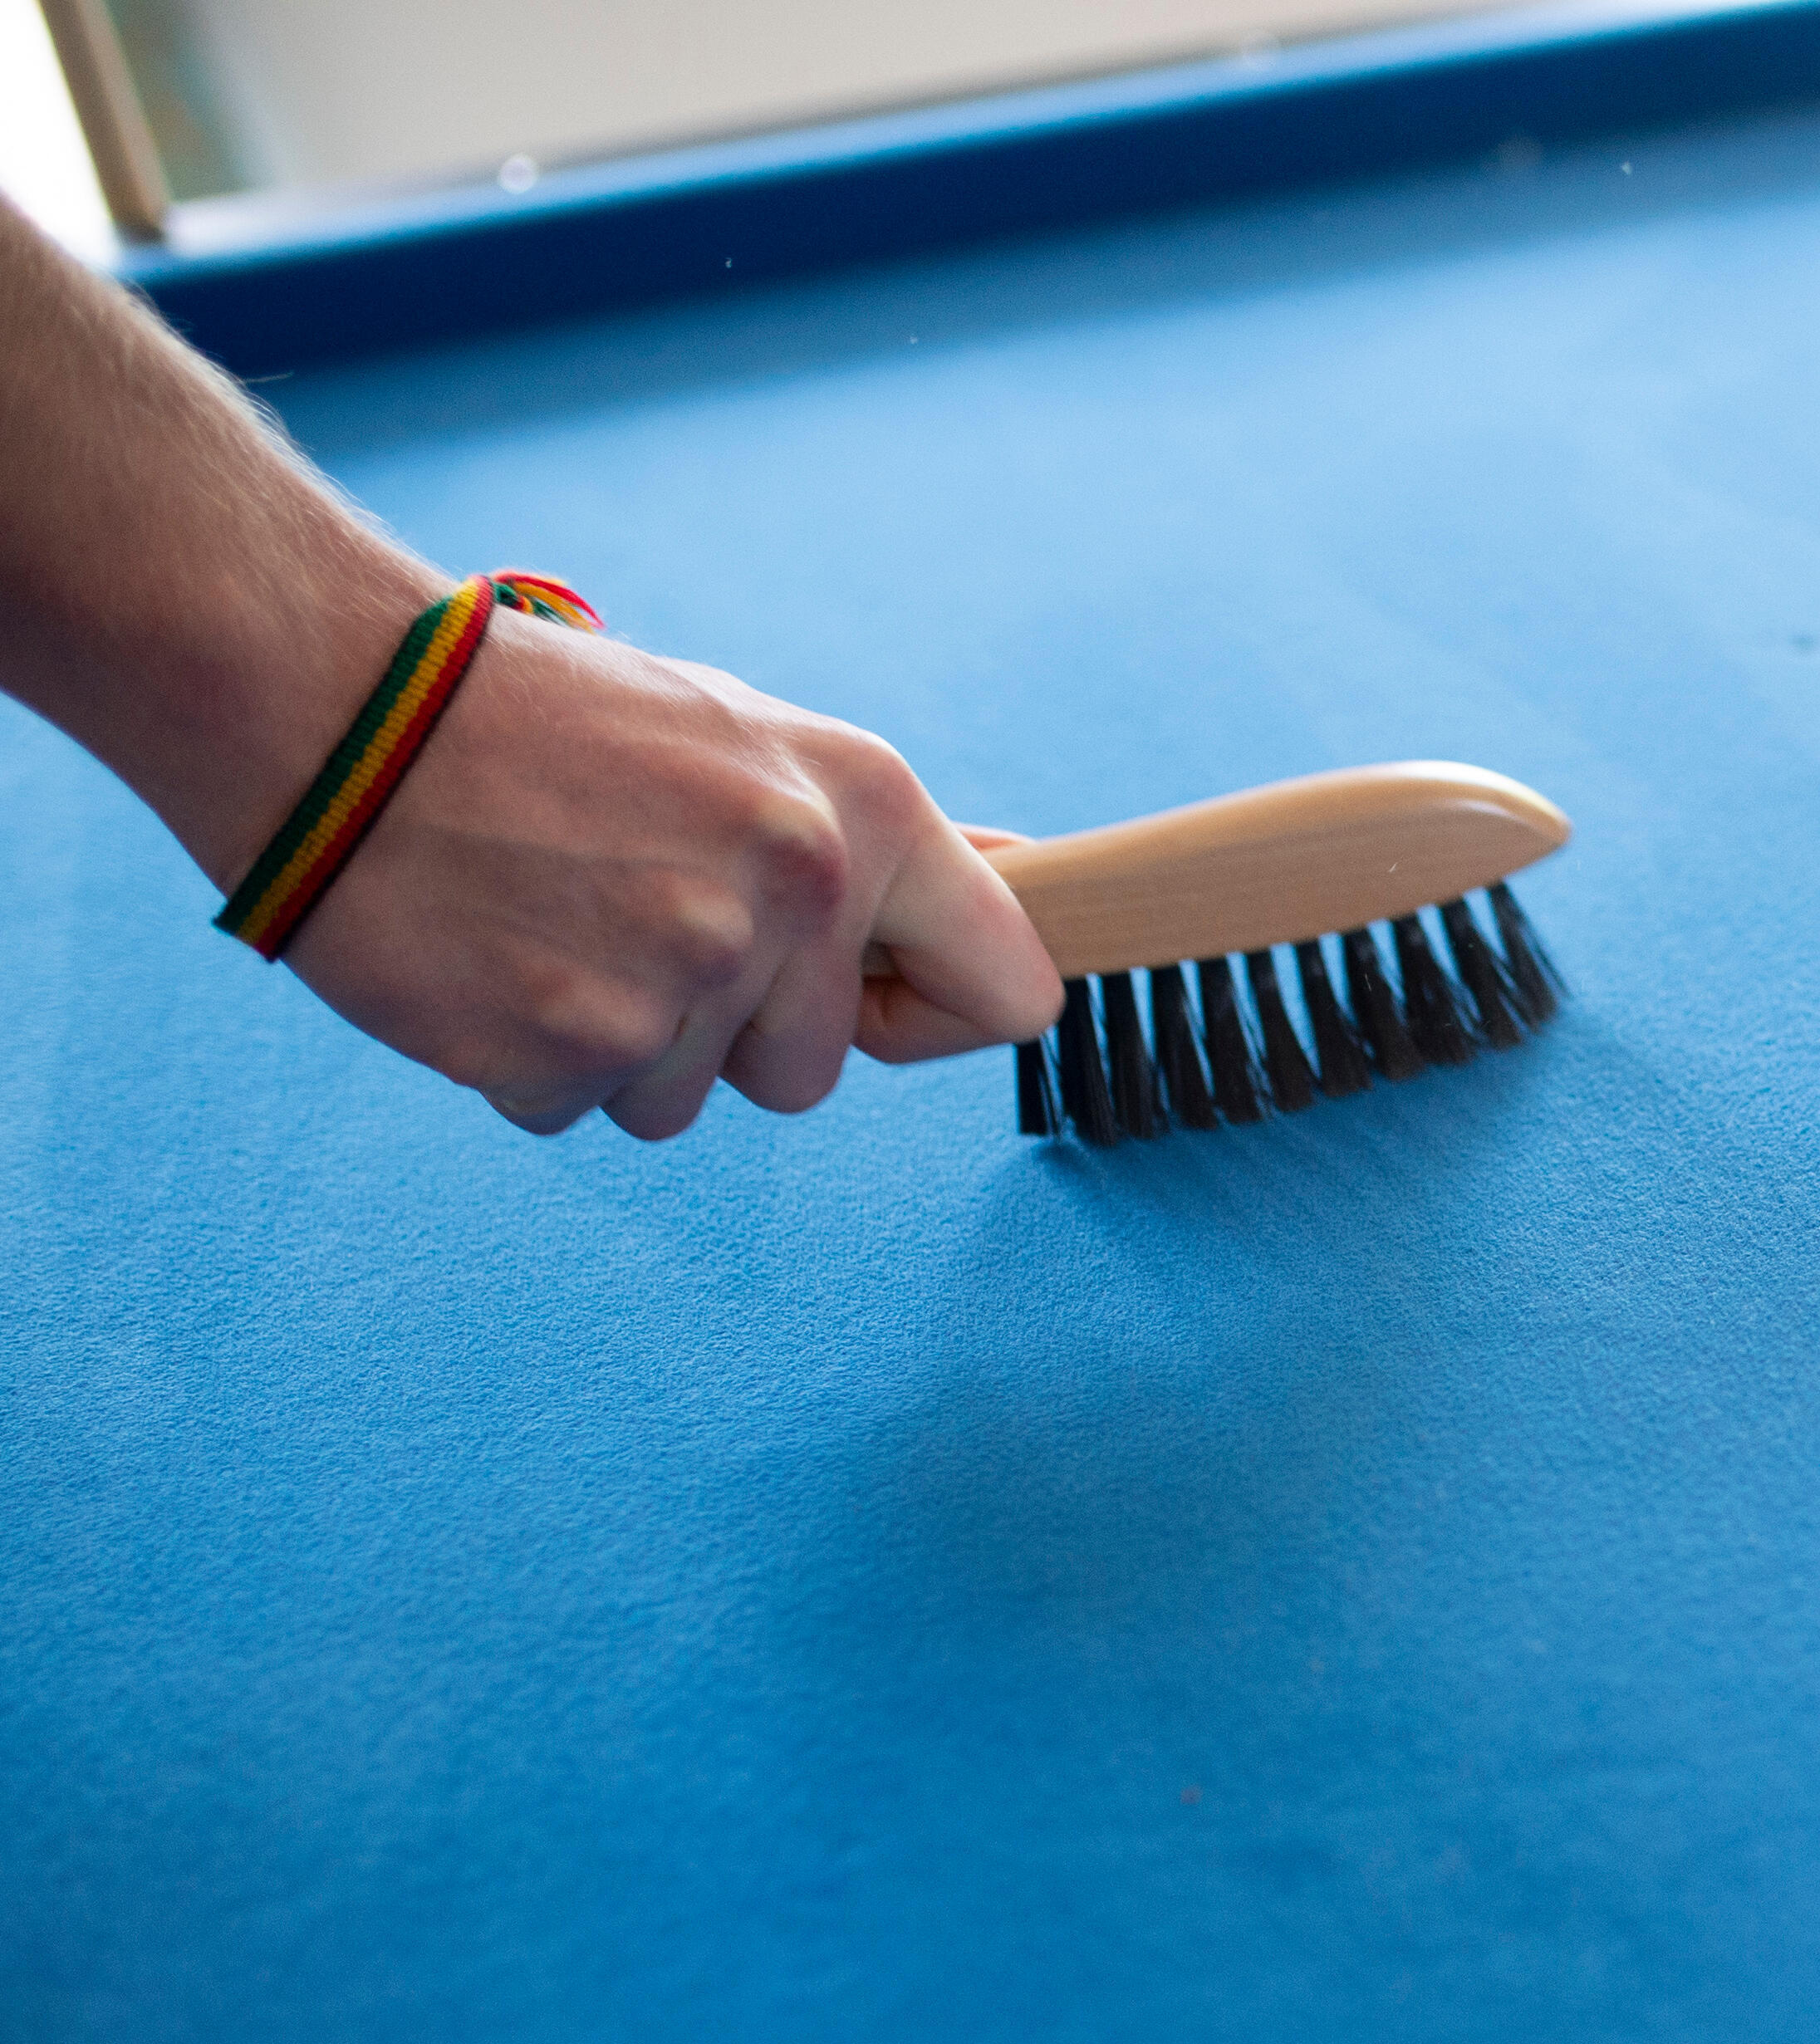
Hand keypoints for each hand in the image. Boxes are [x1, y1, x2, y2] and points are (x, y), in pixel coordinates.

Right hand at [281, 608, 1061, 1137]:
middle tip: (631, 910)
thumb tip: (1034, 888)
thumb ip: (881, 841)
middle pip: (817, 1074)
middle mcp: (795, 892)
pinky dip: (533, 1056)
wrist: (333, 706)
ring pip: (689, 1100)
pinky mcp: (571, 1044)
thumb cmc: (554, 723)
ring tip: (554, 916)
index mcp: (864, 809)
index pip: (1012, 992)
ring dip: (623, 1040)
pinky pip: (583, 1108)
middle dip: (731, 1028)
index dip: (935, 1014)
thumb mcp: (752, 740)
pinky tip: (495, 951)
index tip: (869, 998)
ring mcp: (684, 975)